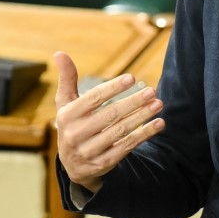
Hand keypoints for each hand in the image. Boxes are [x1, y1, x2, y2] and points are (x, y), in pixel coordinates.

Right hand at [53, 50, 164, 190]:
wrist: (73, 165)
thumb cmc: (72, 124)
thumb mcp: (65, 104)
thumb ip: (67, 80)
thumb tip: (60, 53)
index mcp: (66, 116)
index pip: (93, 99)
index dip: (113, 88)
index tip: (132, 78)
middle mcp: (75, 134)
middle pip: (110, 115)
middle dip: (133, 102)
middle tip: (151, 91)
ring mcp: (89, 151)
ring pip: (120, 131)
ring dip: (142, 117)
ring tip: (158, 104)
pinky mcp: (103, 163)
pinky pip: (127, 146)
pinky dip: (144, 134)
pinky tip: (158, 123)